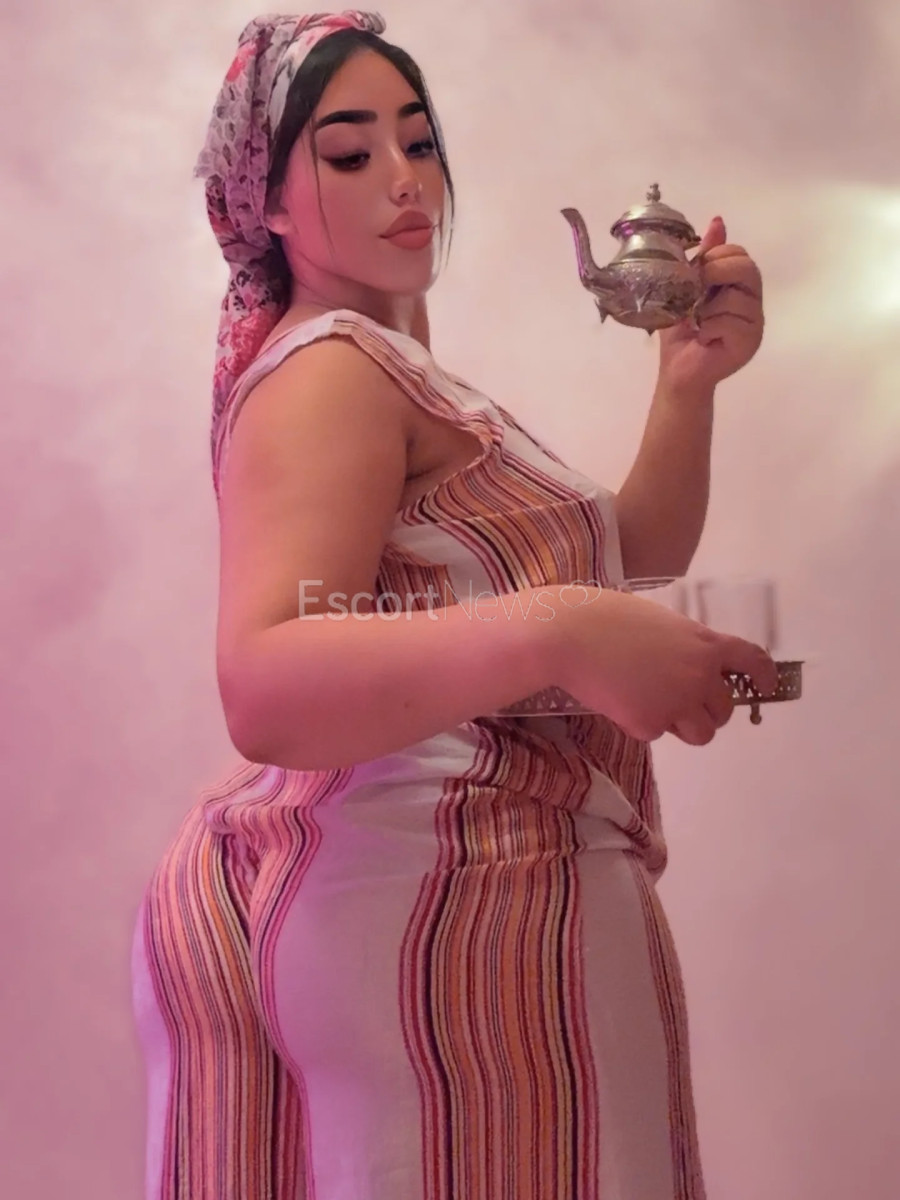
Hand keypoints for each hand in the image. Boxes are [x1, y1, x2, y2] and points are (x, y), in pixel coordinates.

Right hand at [552, 587, 777, 744]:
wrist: (569, 636)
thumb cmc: (606, 617)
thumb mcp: (659, 623)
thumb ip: (683, 646)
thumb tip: (687, 665)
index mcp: (705, 644)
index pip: (752, 660)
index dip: (763, 675)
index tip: (766, 686)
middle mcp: (700, 676)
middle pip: (724, 709)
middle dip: (708, 710)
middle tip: (681, 702)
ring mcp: (677, 703)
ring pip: (701, 733)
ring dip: (683, 725)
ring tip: (651, 706)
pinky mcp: (649, 725)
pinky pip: (656, 733)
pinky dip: (640, 723)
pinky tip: (618, 699)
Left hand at [656, 216, 763, 397]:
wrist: (678, 370)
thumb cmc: (683, 331)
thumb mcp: (687, 288)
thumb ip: (704, 258)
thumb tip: (717, 221)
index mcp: (741, 286)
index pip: (741, 254)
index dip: (716, 257)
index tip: (696, 272)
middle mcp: (754, 302)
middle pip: (747, 269)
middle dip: (715, 274)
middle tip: (697, 293)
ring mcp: (756, 324)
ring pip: (735, 298)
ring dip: (706, 310)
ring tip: (699, 324)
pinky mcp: (750, 343)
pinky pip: (730, 322)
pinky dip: (709, 328)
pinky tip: (704, 338)